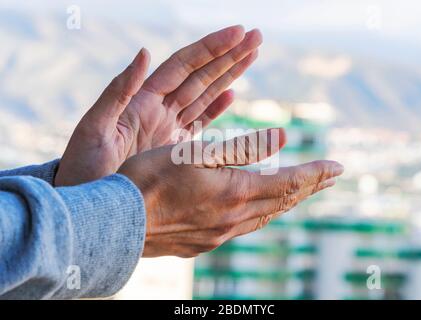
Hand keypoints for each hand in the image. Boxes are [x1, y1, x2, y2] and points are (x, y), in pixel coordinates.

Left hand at [55, 25, 261, 185]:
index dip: (211, 48)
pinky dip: (216, 108)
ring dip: (228, 75)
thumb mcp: (95, 129)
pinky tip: (231, 94)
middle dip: (228, 56)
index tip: (238, 32)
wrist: (89, 208)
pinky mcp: (173, 149)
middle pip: (200, 75)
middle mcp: (158, 110)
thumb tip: (144, 52)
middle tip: (256, 37)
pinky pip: (199, 123)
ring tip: (251, 55)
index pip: (183, 66)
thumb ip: (118, 92)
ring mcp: (168, 129)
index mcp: (142, 102)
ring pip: (204, 95)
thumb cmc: (83, 170)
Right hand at [118, 128, 343, 257]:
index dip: (316, 173)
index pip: (289, 183)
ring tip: (303, 191)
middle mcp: (233, 219)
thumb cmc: (150, 179)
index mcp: (234, 193)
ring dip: (287, 201)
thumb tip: (283, 138)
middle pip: (283, 202)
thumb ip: (241, 148)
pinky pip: (244, 227)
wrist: (116, 223)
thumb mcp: (197, 153)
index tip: (339, 166)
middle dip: (310, 187)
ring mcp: (219, 235)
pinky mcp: (204, 244)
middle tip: (331, 176)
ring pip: (265, 216)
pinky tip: (260, 209)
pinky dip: (261, 213)